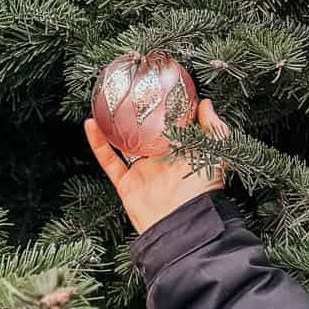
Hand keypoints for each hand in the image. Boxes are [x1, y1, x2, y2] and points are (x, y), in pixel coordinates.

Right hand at [85, 99, 230, 234]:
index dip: (171, 105)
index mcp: (184, 150)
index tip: (163, 84)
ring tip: (106, 102)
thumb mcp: (217, 154)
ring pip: (125, 142)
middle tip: (131, 88)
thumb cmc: (203, 191)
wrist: (183, 224)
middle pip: (147, 131)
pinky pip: (109, 160)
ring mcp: (143, 170)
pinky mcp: (127, 183)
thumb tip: (205, 103)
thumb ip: (215, 128)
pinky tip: (91, 124)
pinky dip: (98, 143)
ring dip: (114, 125)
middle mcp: (162, 159)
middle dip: (140, 112)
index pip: (176, 123)